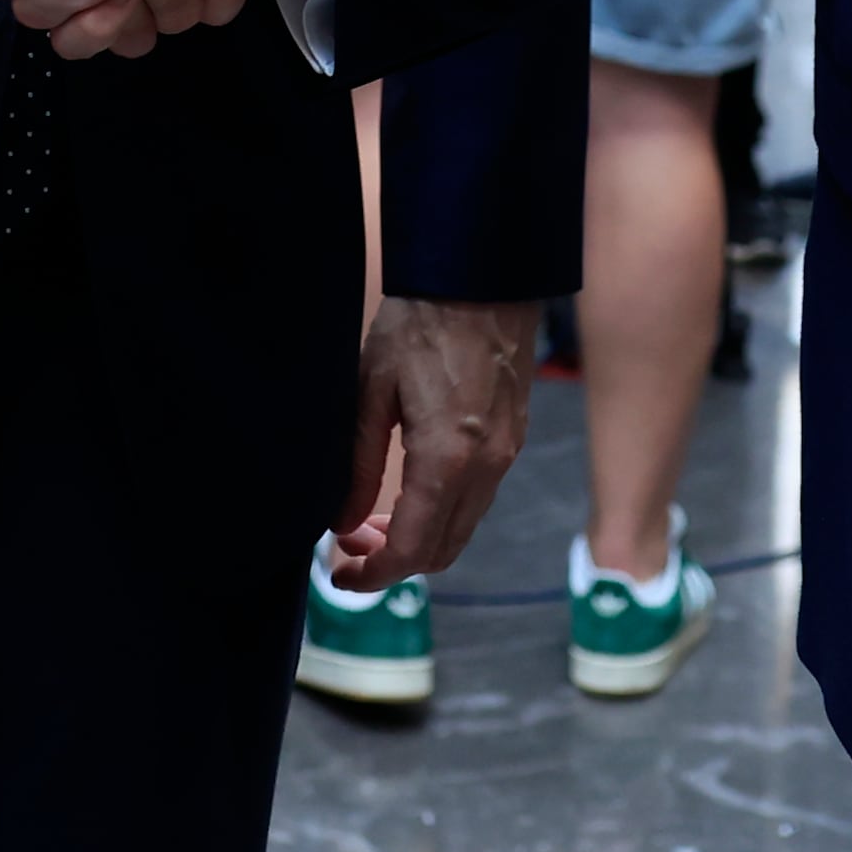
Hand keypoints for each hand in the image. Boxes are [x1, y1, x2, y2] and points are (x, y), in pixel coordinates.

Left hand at [329, 296, 534, 588]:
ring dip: (418, 539)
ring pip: (463, 529)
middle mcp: (486, 468)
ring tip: (371, 521)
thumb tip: (341, 524)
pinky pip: (478, 500)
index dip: (374, 576)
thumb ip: (356, 466)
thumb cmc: (419, 322)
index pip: (411, 550)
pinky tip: (409, 493)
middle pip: (441, 550)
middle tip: (348, 547)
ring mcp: (505, 454)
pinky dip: (442, 514)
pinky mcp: (512, 438)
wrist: (481, 275)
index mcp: (447, 460)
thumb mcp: (370, 391)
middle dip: (393, 562)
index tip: (340, 575)